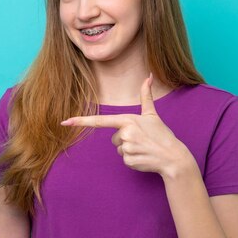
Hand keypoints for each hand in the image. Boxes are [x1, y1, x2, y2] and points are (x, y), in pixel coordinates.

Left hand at [61, 74, 195, 177]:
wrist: (173, 157)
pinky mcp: (129, 161)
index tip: (65, 121)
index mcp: (127, 120)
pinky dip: (133, 160)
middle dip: (125, 140)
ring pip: (119, 149)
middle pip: (114, 138)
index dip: (81, 121)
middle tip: (142, 140)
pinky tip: (144, 157)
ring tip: (144, 148)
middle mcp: (124, 133)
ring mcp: (126, 148)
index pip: (100, 120)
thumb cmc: (162, 134)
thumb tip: (149, 76)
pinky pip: (124, 160)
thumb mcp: (152, 114)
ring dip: (130, 150)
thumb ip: (146, 95)